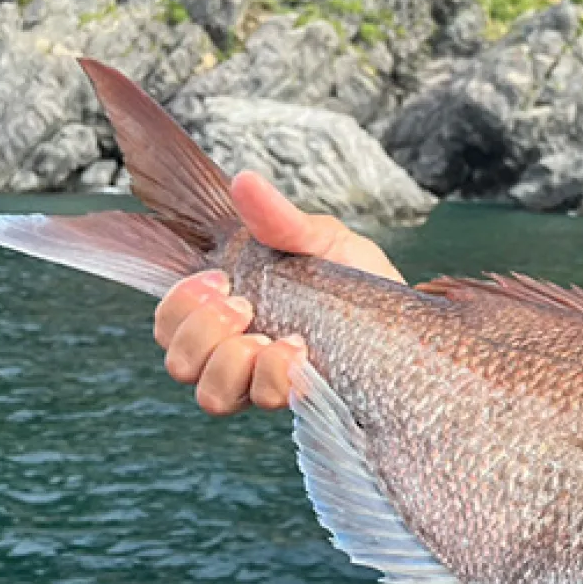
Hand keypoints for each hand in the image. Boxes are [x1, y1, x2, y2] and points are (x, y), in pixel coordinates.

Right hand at [154, 171, 404, 413]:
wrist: (412, 324)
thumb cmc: (357, 282)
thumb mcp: (322, 240)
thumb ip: (280, 219)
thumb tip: (245, 181)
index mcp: (229, 310)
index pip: (169, 321)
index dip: (177, 306)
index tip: (218, 280)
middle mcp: (238, 351)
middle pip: (178, 362)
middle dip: (202, 333)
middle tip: (244, 306)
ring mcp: (264, 381)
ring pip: (211, 394)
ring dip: (232, 364)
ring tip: (271, 337)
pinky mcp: (296, 401)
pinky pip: (262, 402)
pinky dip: (276, 376)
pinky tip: (302, 352)